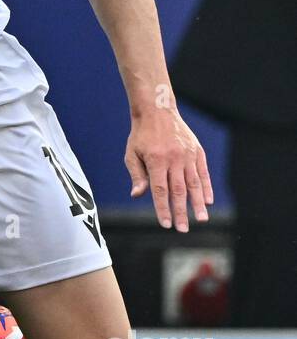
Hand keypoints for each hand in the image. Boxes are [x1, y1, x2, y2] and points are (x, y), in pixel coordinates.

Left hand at [125, 106, 213, 231]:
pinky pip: (203, 172)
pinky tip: (207, 201)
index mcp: (156, 160)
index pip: (160, 190)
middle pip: (178, 190)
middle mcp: (174, 158)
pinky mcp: (196, 151)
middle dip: (181, 212)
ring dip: (197, 203)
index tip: (165, 224)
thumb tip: (138, 195)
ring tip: (201, 219)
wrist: (157, 109)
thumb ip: (137, 175)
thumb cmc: (141, 135)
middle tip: (183, 229)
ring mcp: (187, 154)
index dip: (163, 208)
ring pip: (194, 183)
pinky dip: (206, 187)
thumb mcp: (132, 154)